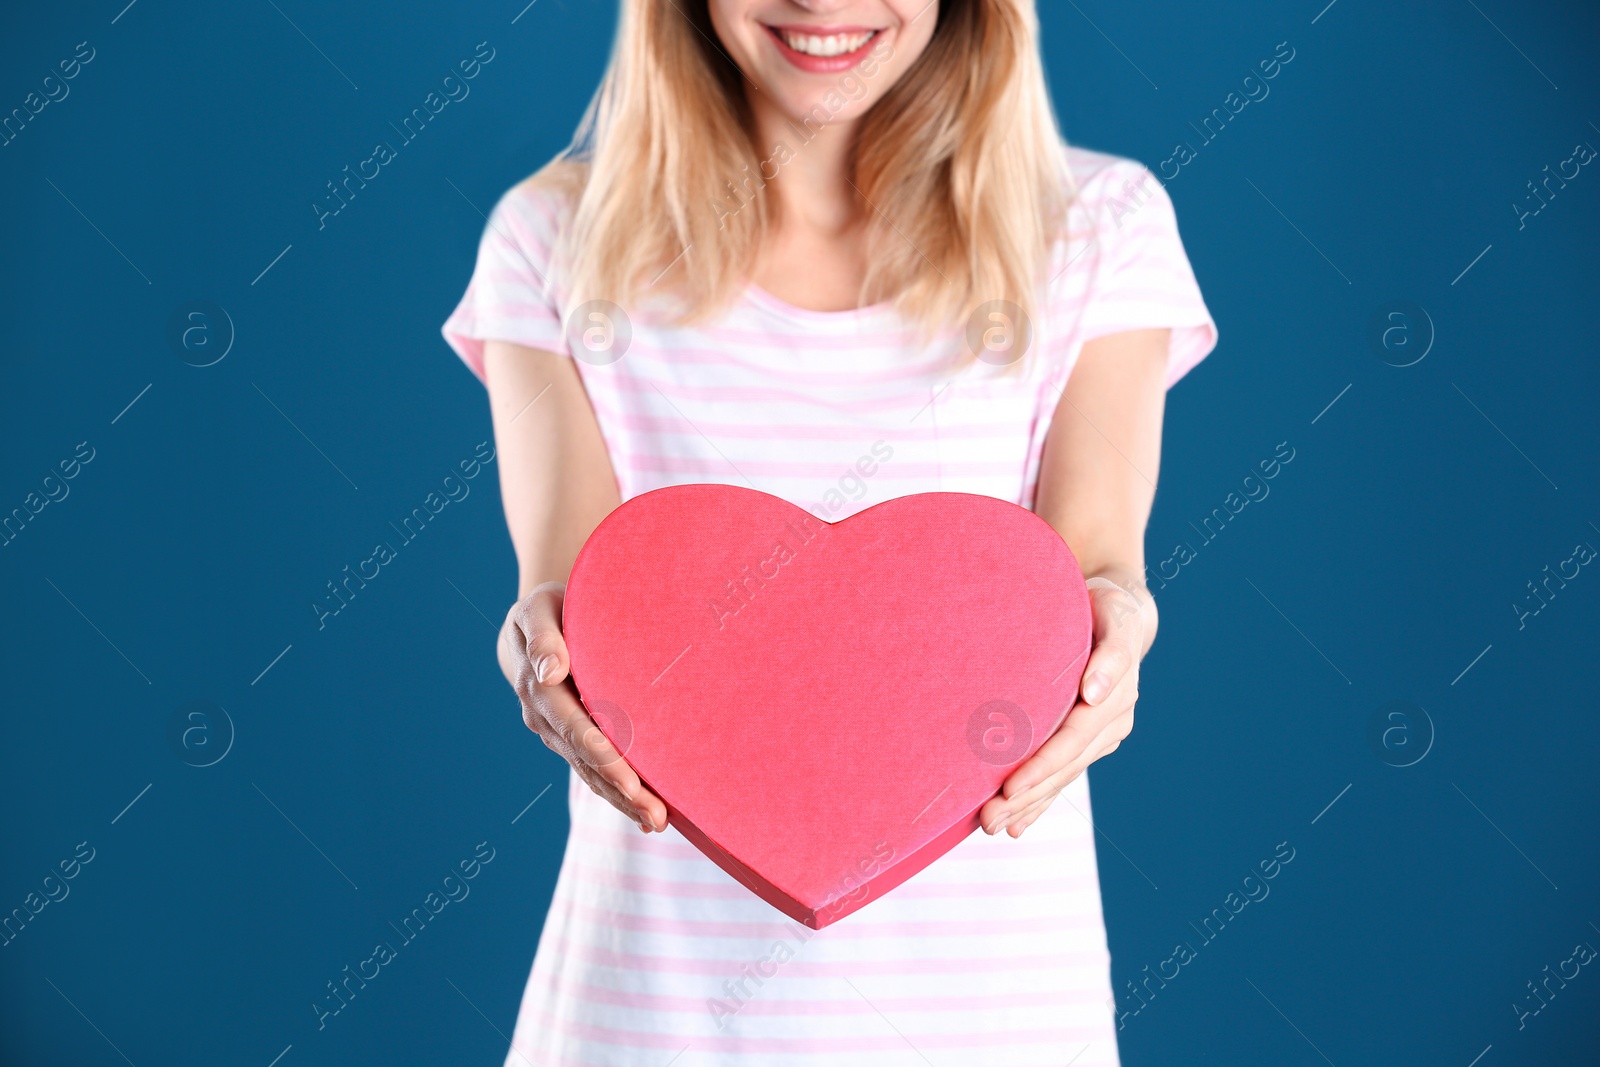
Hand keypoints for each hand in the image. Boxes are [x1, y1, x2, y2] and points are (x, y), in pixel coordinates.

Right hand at [500, 581, 667, 832]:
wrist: (532, 624)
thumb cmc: (548, 609)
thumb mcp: (539, 609)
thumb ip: (544, 637)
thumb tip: (550, 671)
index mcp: (539, 689)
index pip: (576, 730)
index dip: (604, 758)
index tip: (632, 783)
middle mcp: (546, 719)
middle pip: (587, 762)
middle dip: (621, 792)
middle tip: (657, 818)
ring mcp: (557, 733)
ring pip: (591, 773)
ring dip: (622, 801)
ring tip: (658, 823)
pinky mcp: (571, 738)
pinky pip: (593, 769)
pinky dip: (617, 792)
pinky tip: (644, 813)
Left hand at [979, 576, 1150, 838]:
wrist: (1117, 612)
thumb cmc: (1108, 609)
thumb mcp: (1115, 618)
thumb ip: (1112, 654)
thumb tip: (1094, 692)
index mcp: (1114, 699)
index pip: (1072, 740)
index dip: (1042, 766)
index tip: (1009, 787)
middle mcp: (1110, 723)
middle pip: (1064, 767)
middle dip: (1027, 796)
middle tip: (987, 820)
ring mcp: (1099, 736)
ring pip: (1061, 776)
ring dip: (1029, 804)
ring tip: (992, 827)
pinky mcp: (1085, 740)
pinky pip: (1062, 774)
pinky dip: (1041, 800)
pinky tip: (1018, 825)